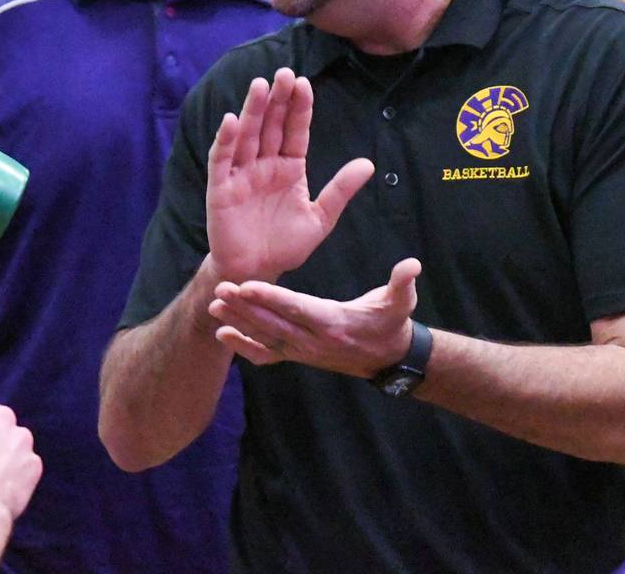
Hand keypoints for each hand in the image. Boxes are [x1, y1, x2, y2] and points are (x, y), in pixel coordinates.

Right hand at [206, 68, 372, 282]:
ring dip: (252, 110)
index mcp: (290, 168)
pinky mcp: (221, 188)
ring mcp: (242, 174)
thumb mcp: (320, 218)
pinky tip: (231, 120)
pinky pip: (223, 160)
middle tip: (284, 73)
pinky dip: (225, 140)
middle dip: (278, 100)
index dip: (300, 108)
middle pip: (271, 125)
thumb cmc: (286, 245)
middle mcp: (265, 165)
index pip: (295, 131)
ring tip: (260, 85)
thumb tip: (369, 164)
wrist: (256, 272)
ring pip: (248, 135)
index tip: (305, 83)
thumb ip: (340, 191)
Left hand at [209, 257, 422, 377]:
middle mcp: (314, 341)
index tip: (247, 286)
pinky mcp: (298, 355)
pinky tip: (221, 335)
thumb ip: (403, 283)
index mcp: (334, 323)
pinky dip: (243, 347)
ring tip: (212, 306)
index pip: (297, 309)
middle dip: (244, 308)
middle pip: (273, 324)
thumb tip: (412, 265)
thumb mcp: (402, 301)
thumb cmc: (393, 322)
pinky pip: (266, 355)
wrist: (389, 358)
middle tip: (219, 289)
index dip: (271, 299)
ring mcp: (303, 352)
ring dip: (237, 323)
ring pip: (264, 338)